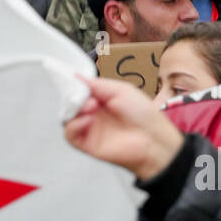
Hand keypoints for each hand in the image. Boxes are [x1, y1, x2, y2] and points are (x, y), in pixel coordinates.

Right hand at [64, 76, 183, 181]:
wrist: (153, 139)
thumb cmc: (143, 115)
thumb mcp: (121, 90)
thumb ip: (97, 84)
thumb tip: (76, 76)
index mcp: (101, 98)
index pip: (79, 90)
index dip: (73, 84)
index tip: (69, 78)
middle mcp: (93, 113)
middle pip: (70, 103)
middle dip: (74, 96)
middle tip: (84, 94)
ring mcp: (90, 128)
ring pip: (67, 118)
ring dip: (75, 110)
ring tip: (91, 106)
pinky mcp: (87, 144)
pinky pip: (70, 135)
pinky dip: (74, 126)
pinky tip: (87, 120)